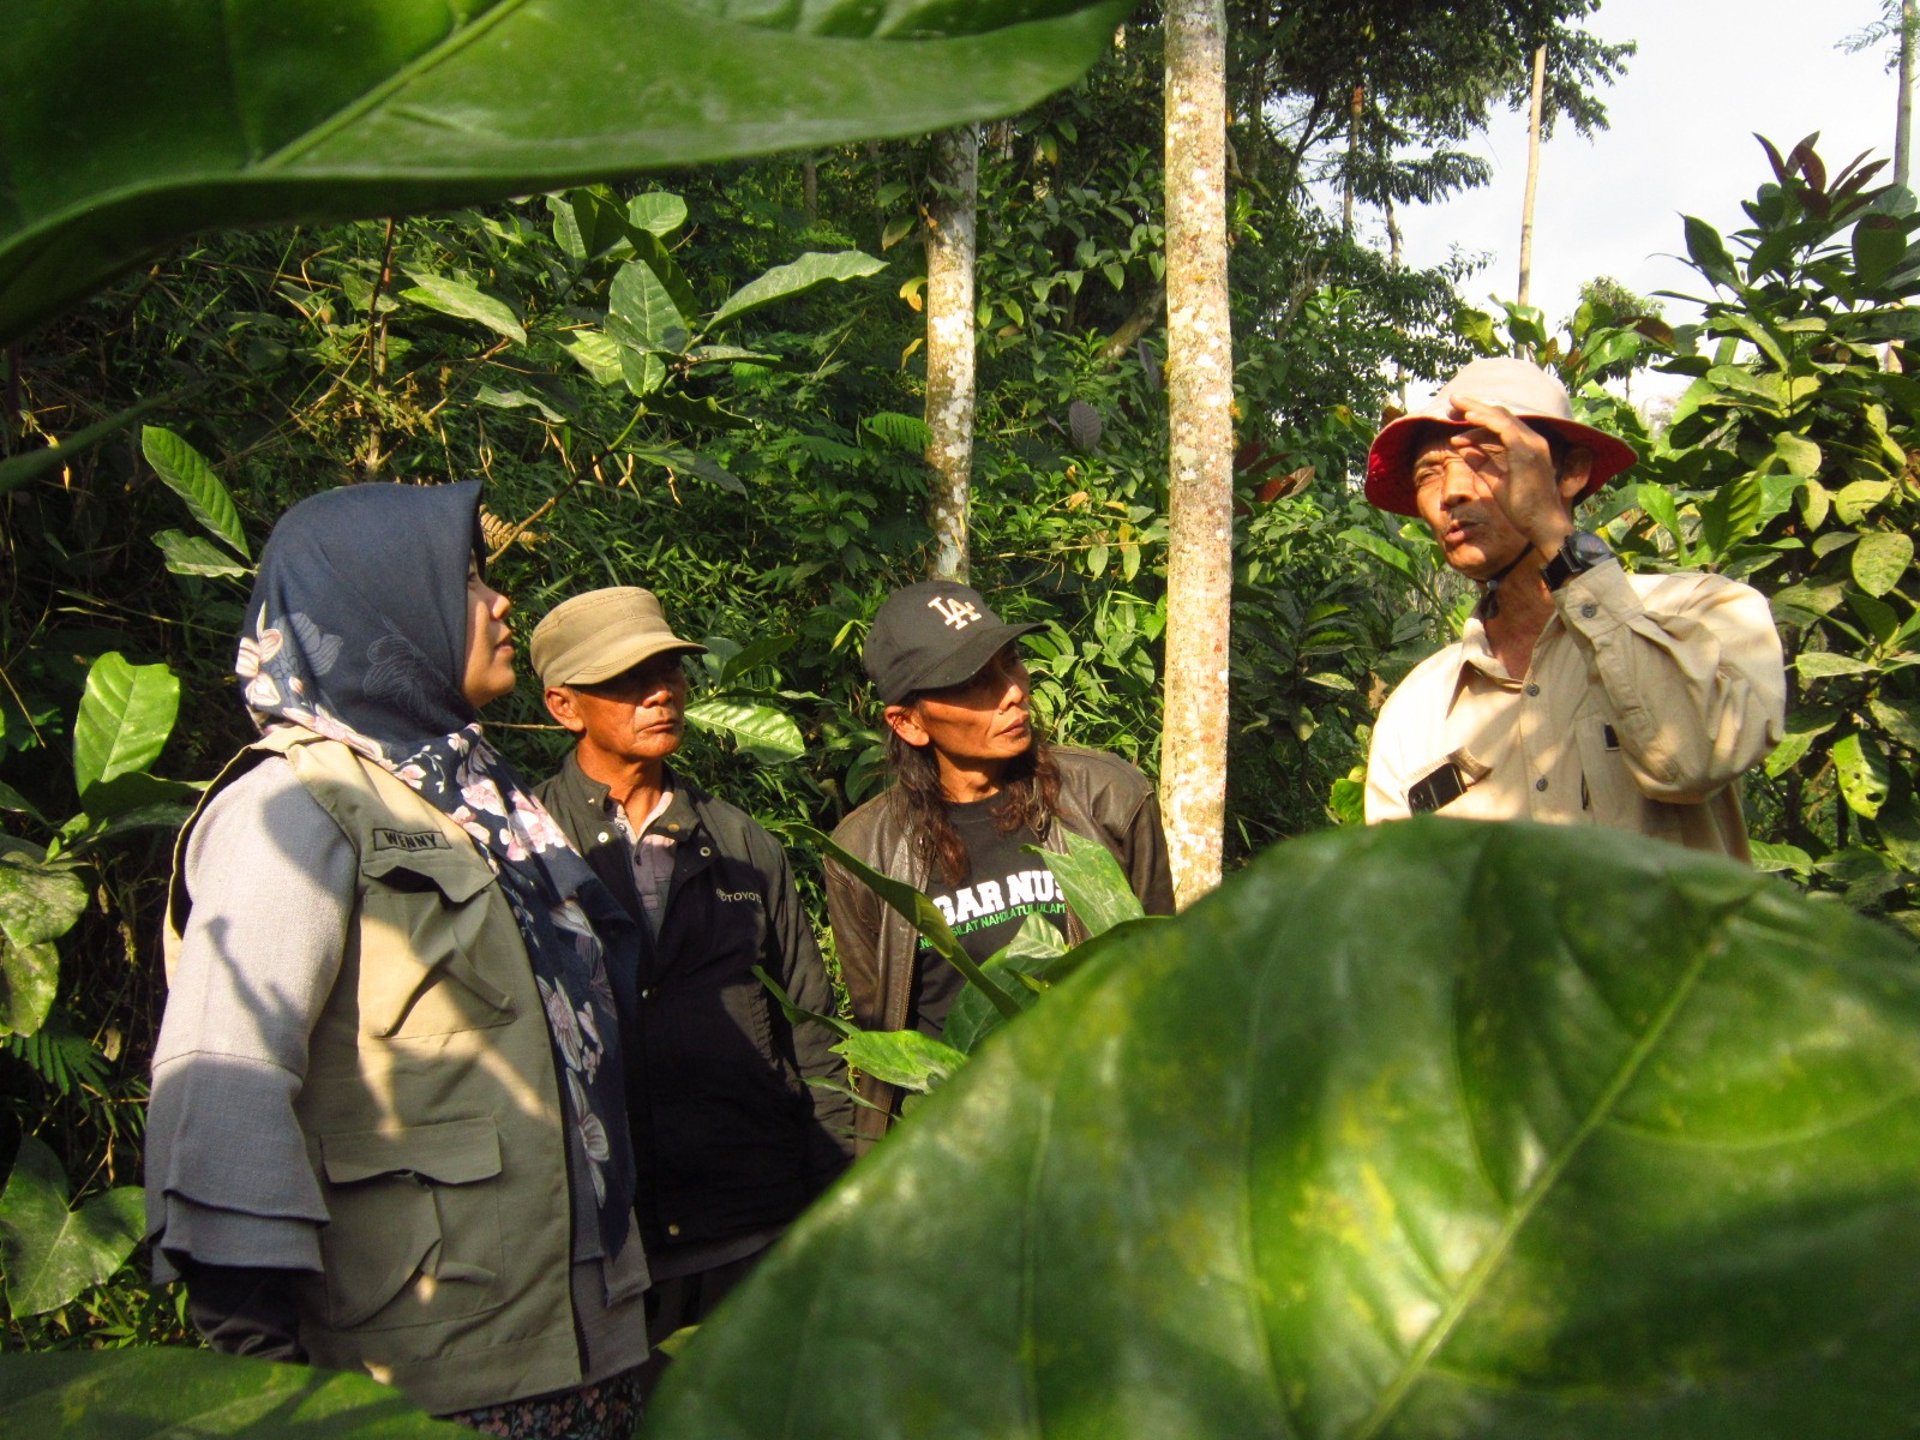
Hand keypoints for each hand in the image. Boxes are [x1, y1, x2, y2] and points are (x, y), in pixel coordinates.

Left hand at [1447, 396, 1573, 558]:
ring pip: (1501, 417)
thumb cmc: (1522, 507)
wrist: (1541, 524)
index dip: (1479, 417)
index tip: (1457, 416)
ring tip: (1455, 405)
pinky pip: (1503, 429)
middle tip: (1453, 400)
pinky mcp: (1527, 451)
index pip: (1501, 424)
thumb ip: (1481, 462)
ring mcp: (1532, 444)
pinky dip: (1485, 421)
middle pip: (1501, 415)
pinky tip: (1468, 417)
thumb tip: (1461, 446)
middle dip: (1475, 406)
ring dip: (1477, 409)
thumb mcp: (1495, 481)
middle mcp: (1532, 441)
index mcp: (1527, 447)